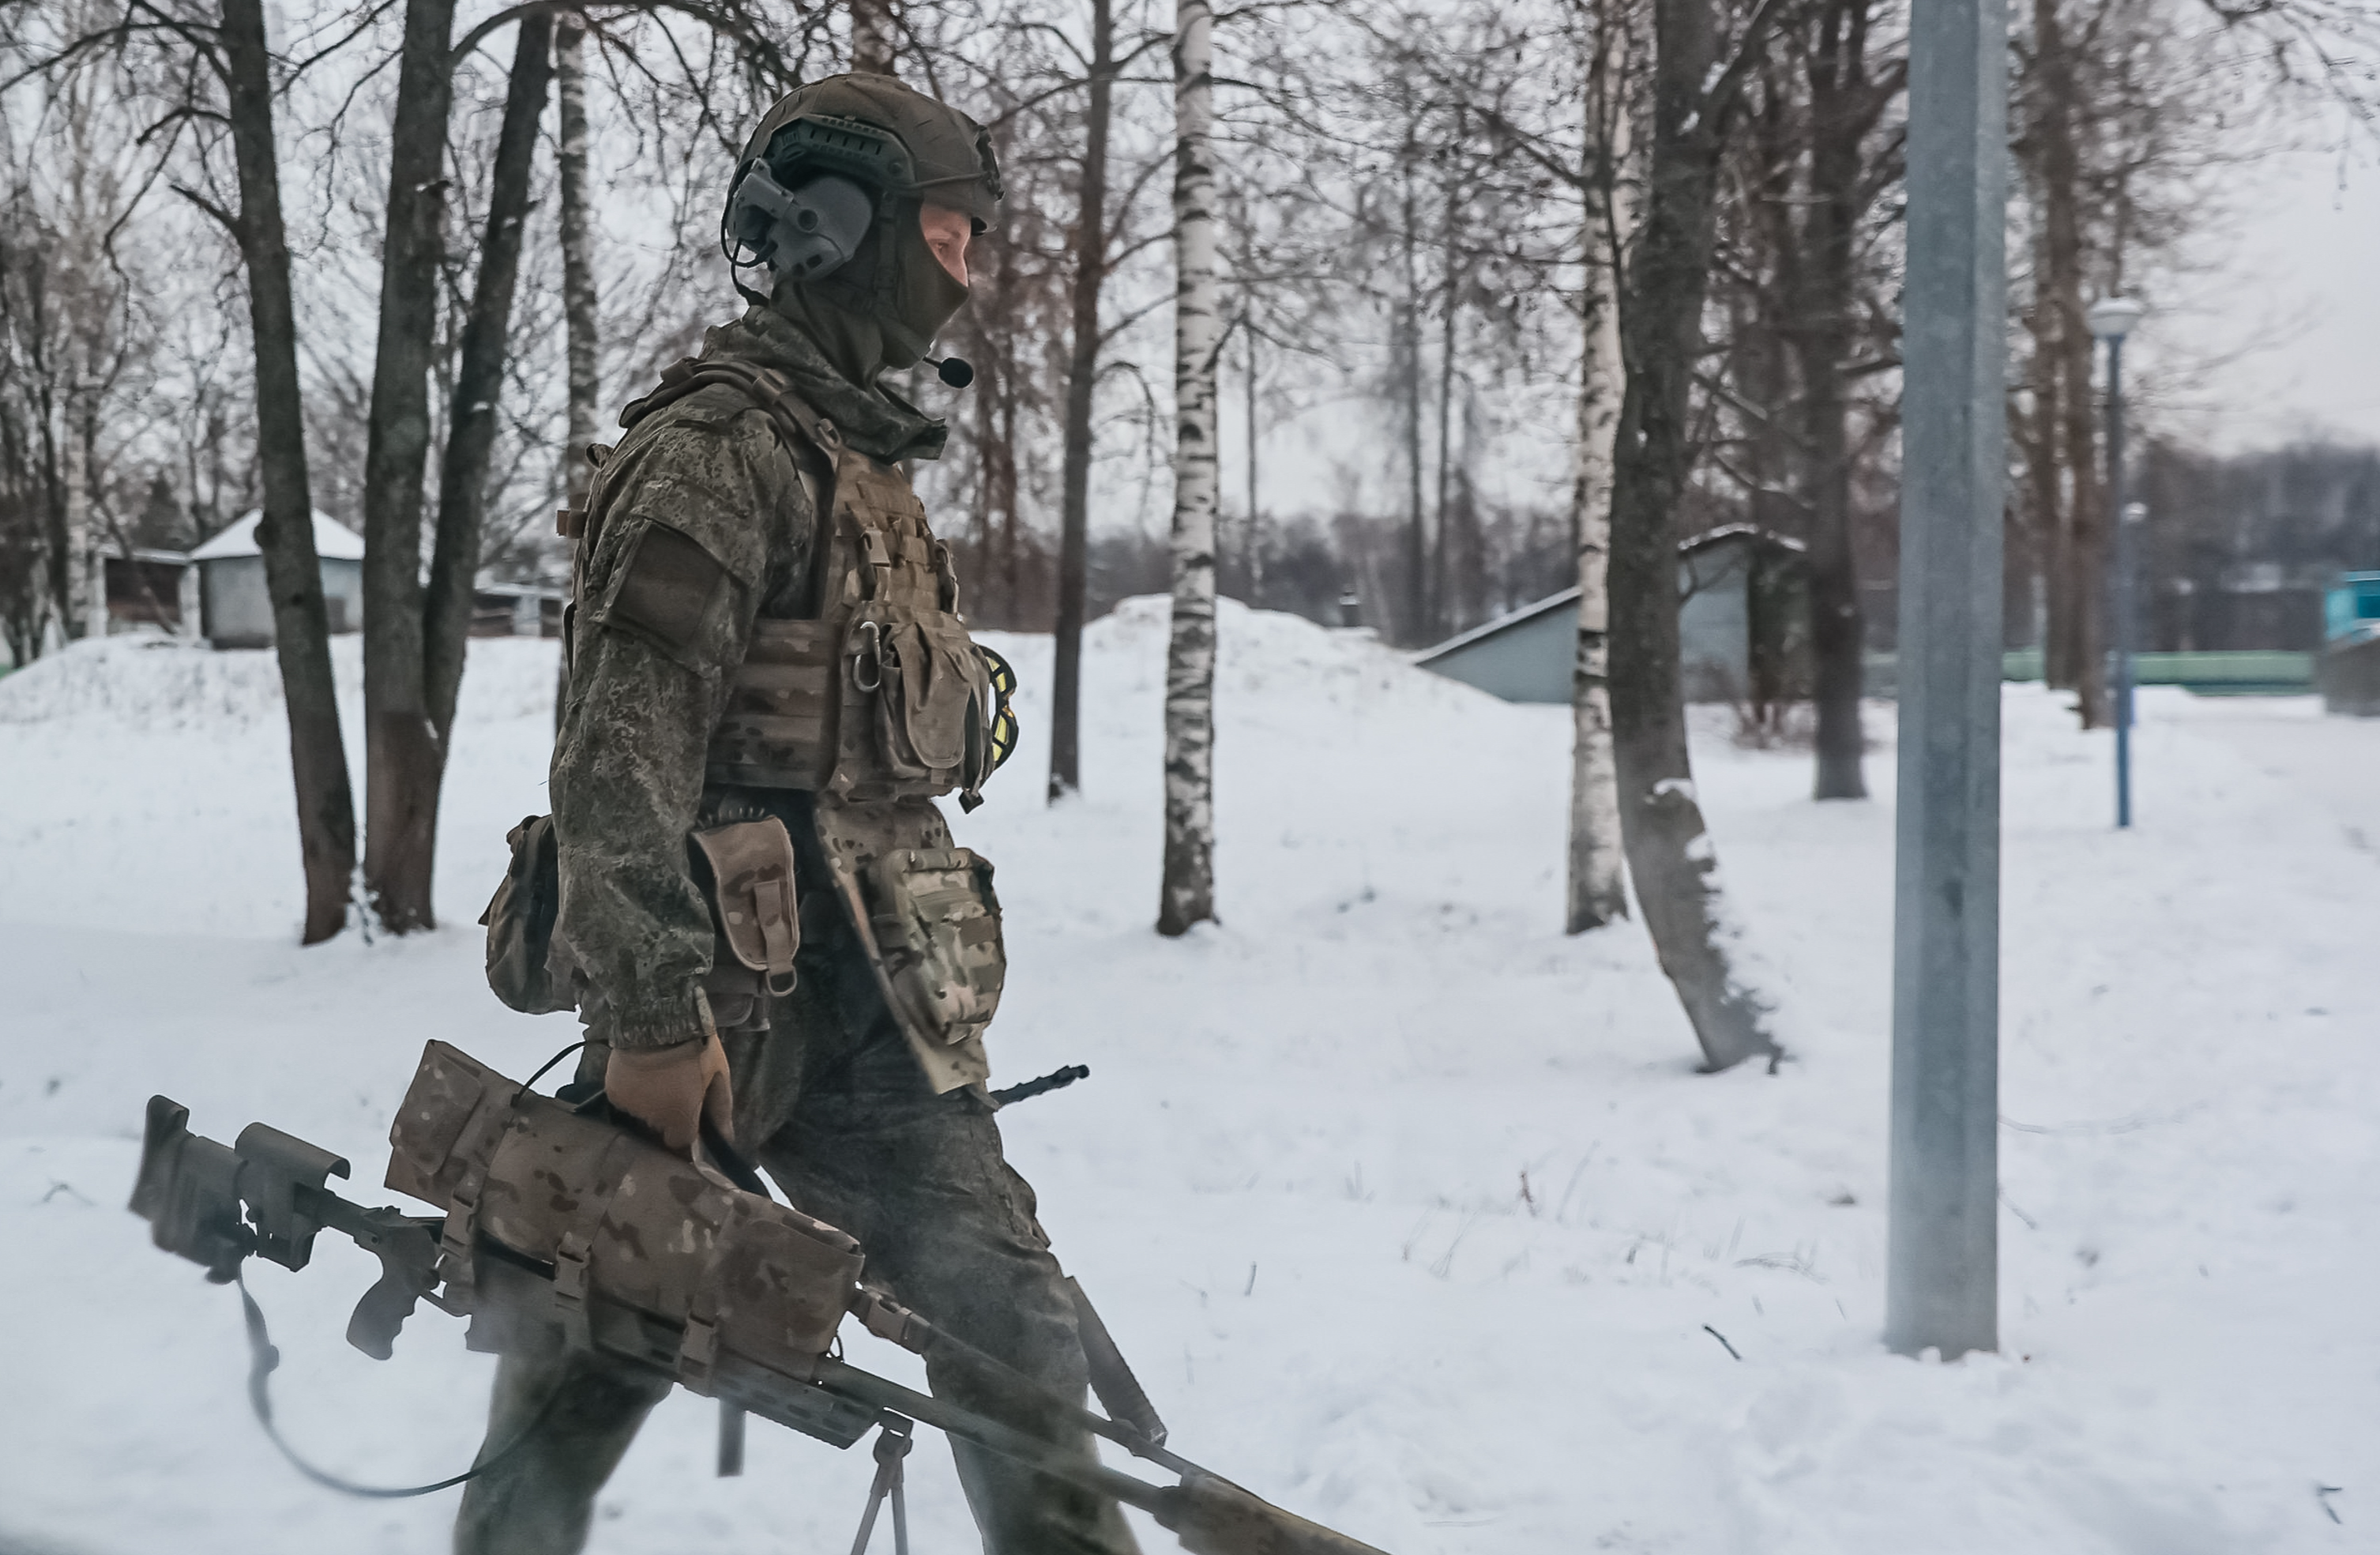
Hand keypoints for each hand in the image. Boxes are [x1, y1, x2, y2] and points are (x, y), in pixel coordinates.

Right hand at [604, 1033, 732, 1156]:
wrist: (660, 1021)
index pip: (680, 1143)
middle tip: (677, 1087)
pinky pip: (626, 1101)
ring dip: (650, 1104)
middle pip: (661, 1128)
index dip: (686, 1131)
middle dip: (669, 1114)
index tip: (690, 1117)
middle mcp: (653, 1121)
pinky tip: (642, 1074)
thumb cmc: (697, 1048)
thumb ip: (721, 1111)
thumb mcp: (718, 1076)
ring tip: (659, 1078)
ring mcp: (631, 1108)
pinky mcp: (614, 1093)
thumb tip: (727, 1139)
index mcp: (680, 1119)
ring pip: (643, 1115)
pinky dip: (634, 1092)